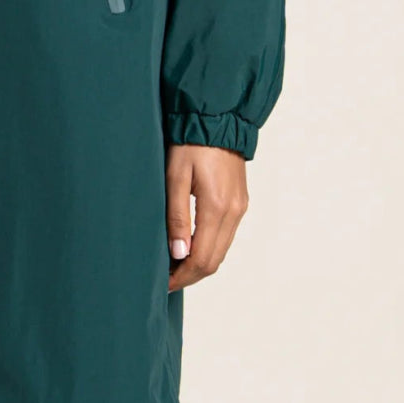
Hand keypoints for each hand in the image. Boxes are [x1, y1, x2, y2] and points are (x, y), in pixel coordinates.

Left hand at [165, 143, 248, 291]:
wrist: (217, 119)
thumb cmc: (190, 144)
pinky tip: (190, 246)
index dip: (182, 276)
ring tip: (174, 265)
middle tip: (165, 279)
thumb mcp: (175, 177)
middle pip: (214, 261)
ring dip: (199, 263)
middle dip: (190, 275)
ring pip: (221, 251)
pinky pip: (226, 236)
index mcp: (217, 208)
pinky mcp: (240, 202)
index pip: (202, 259)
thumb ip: (177, 217)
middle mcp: (234, 212)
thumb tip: (179, 254)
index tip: (162, 282)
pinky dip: (209, 248)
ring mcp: (240, 208)